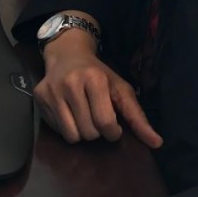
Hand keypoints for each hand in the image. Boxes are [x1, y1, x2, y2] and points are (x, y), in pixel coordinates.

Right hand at [35, 33, 162, 148]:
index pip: (105, 124)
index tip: (114, 124)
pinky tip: (70, 113)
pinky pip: (58, 131)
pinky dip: (67, 128)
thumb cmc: (98, 73)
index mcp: (94, 79)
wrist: (67, 53)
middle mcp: (71, 83)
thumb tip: (157, 143)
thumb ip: (138, 117)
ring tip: (84, 117)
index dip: (113, 131)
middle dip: (97, 131)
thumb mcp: (120, 88)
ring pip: (72, 136)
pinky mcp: (40, 98)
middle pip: (89, 133)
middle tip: (97, 117)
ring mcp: (52, 91)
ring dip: (82, 133)